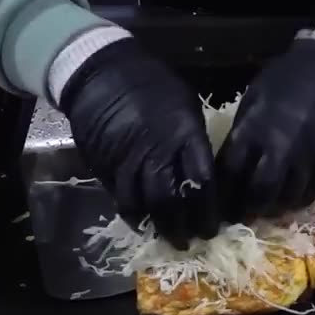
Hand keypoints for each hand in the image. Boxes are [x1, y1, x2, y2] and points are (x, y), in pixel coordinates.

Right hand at [59, 39, 218, 248]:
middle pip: (172, 200)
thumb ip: (195, 139)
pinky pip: (120, 198)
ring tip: (171, 239)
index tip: (214, 225)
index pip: (202, 181)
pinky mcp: (104, 168)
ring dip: (159, 227)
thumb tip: (204, 169)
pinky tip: (143, 223)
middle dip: (185, 225)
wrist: (99, 74)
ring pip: (143, 205)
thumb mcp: (186, 104)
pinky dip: (133, 215)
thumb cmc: (152, 84)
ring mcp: (127, 162)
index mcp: (183, 135)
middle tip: (194, 240)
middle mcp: (156, 153)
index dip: (209, 209)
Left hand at [217, 37, 314, 222]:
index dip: (225, 194)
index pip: (233, 172)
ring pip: (293, 196)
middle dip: (251, 206)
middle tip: (246, 211)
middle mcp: (286, 146)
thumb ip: (243, 137)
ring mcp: (313, 155)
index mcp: (258, 129)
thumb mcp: (253, 103)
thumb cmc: (285, 82)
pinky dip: (303, 197)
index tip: (222, 207)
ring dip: (278, 206)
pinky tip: (294, 196)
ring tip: (270, 207)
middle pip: (264, 191)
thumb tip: (228, 170)